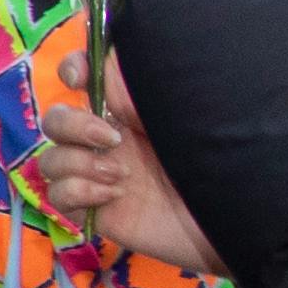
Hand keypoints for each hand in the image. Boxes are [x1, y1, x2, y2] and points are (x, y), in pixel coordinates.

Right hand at [32, 72, 223, 278]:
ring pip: (50, 160)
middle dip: (71, 125)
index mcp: (130, 109)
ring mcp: (101, 175)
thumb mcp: (185, 107)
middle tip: (112, 141)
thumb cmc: (223, 157)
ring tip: (121, 177)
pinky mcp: (97, 210)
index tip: (78, 77)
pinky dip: (76, 192)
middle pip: (55, 120)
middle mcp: (110, 139)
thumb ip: (139, 85)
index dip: (72, 71)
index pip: (85, 78)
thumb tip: (101, 70)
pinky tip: (113, 196)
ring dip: (76, 163)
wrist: (237, 217)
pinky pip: (57, 196)